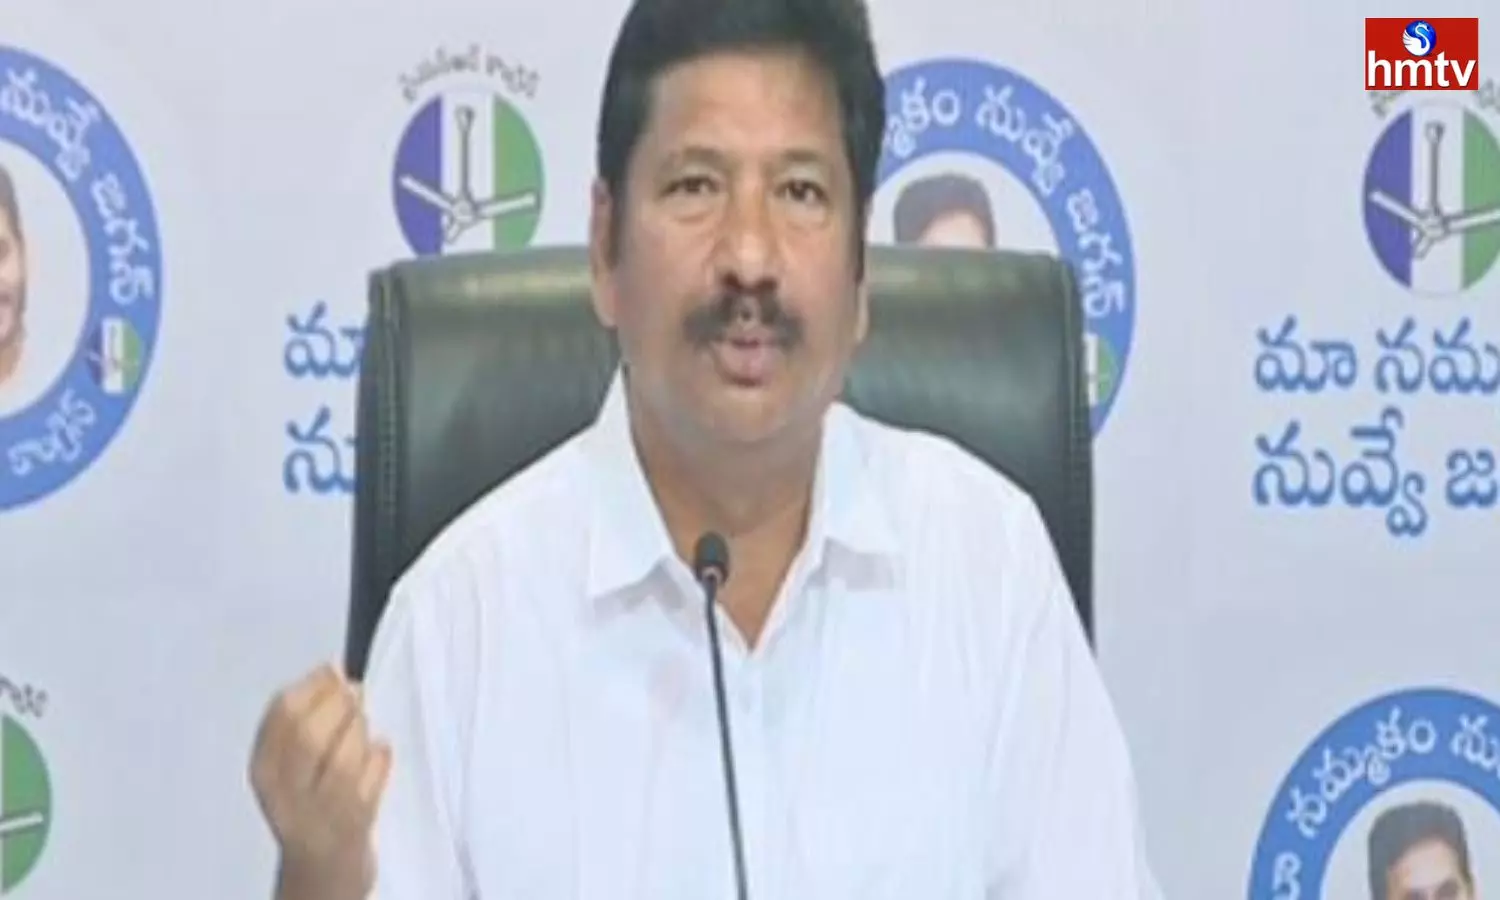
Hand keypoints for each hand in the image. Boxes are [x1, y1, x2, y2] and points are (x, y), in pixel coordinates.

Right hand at [249, 664, 391, 897]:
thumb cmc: (310, 802)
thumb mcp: (293, 764)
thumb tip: (335, 669)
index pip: (281, 716)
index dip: (312, 686)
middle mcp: (284, 794)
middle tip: (355, 691)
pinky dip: (379, 762)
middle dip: (337, 705)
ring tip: (365, 722)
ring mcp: (320, 814)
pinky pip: (370, 786)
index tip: (332, 670)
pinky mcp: (353, 828)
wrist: (320, 872)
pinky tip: (381, 750)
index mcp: (263, 769)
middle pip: (309, 737)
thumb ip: (306, 721)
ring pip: (341, 762)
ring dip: (359, 731)